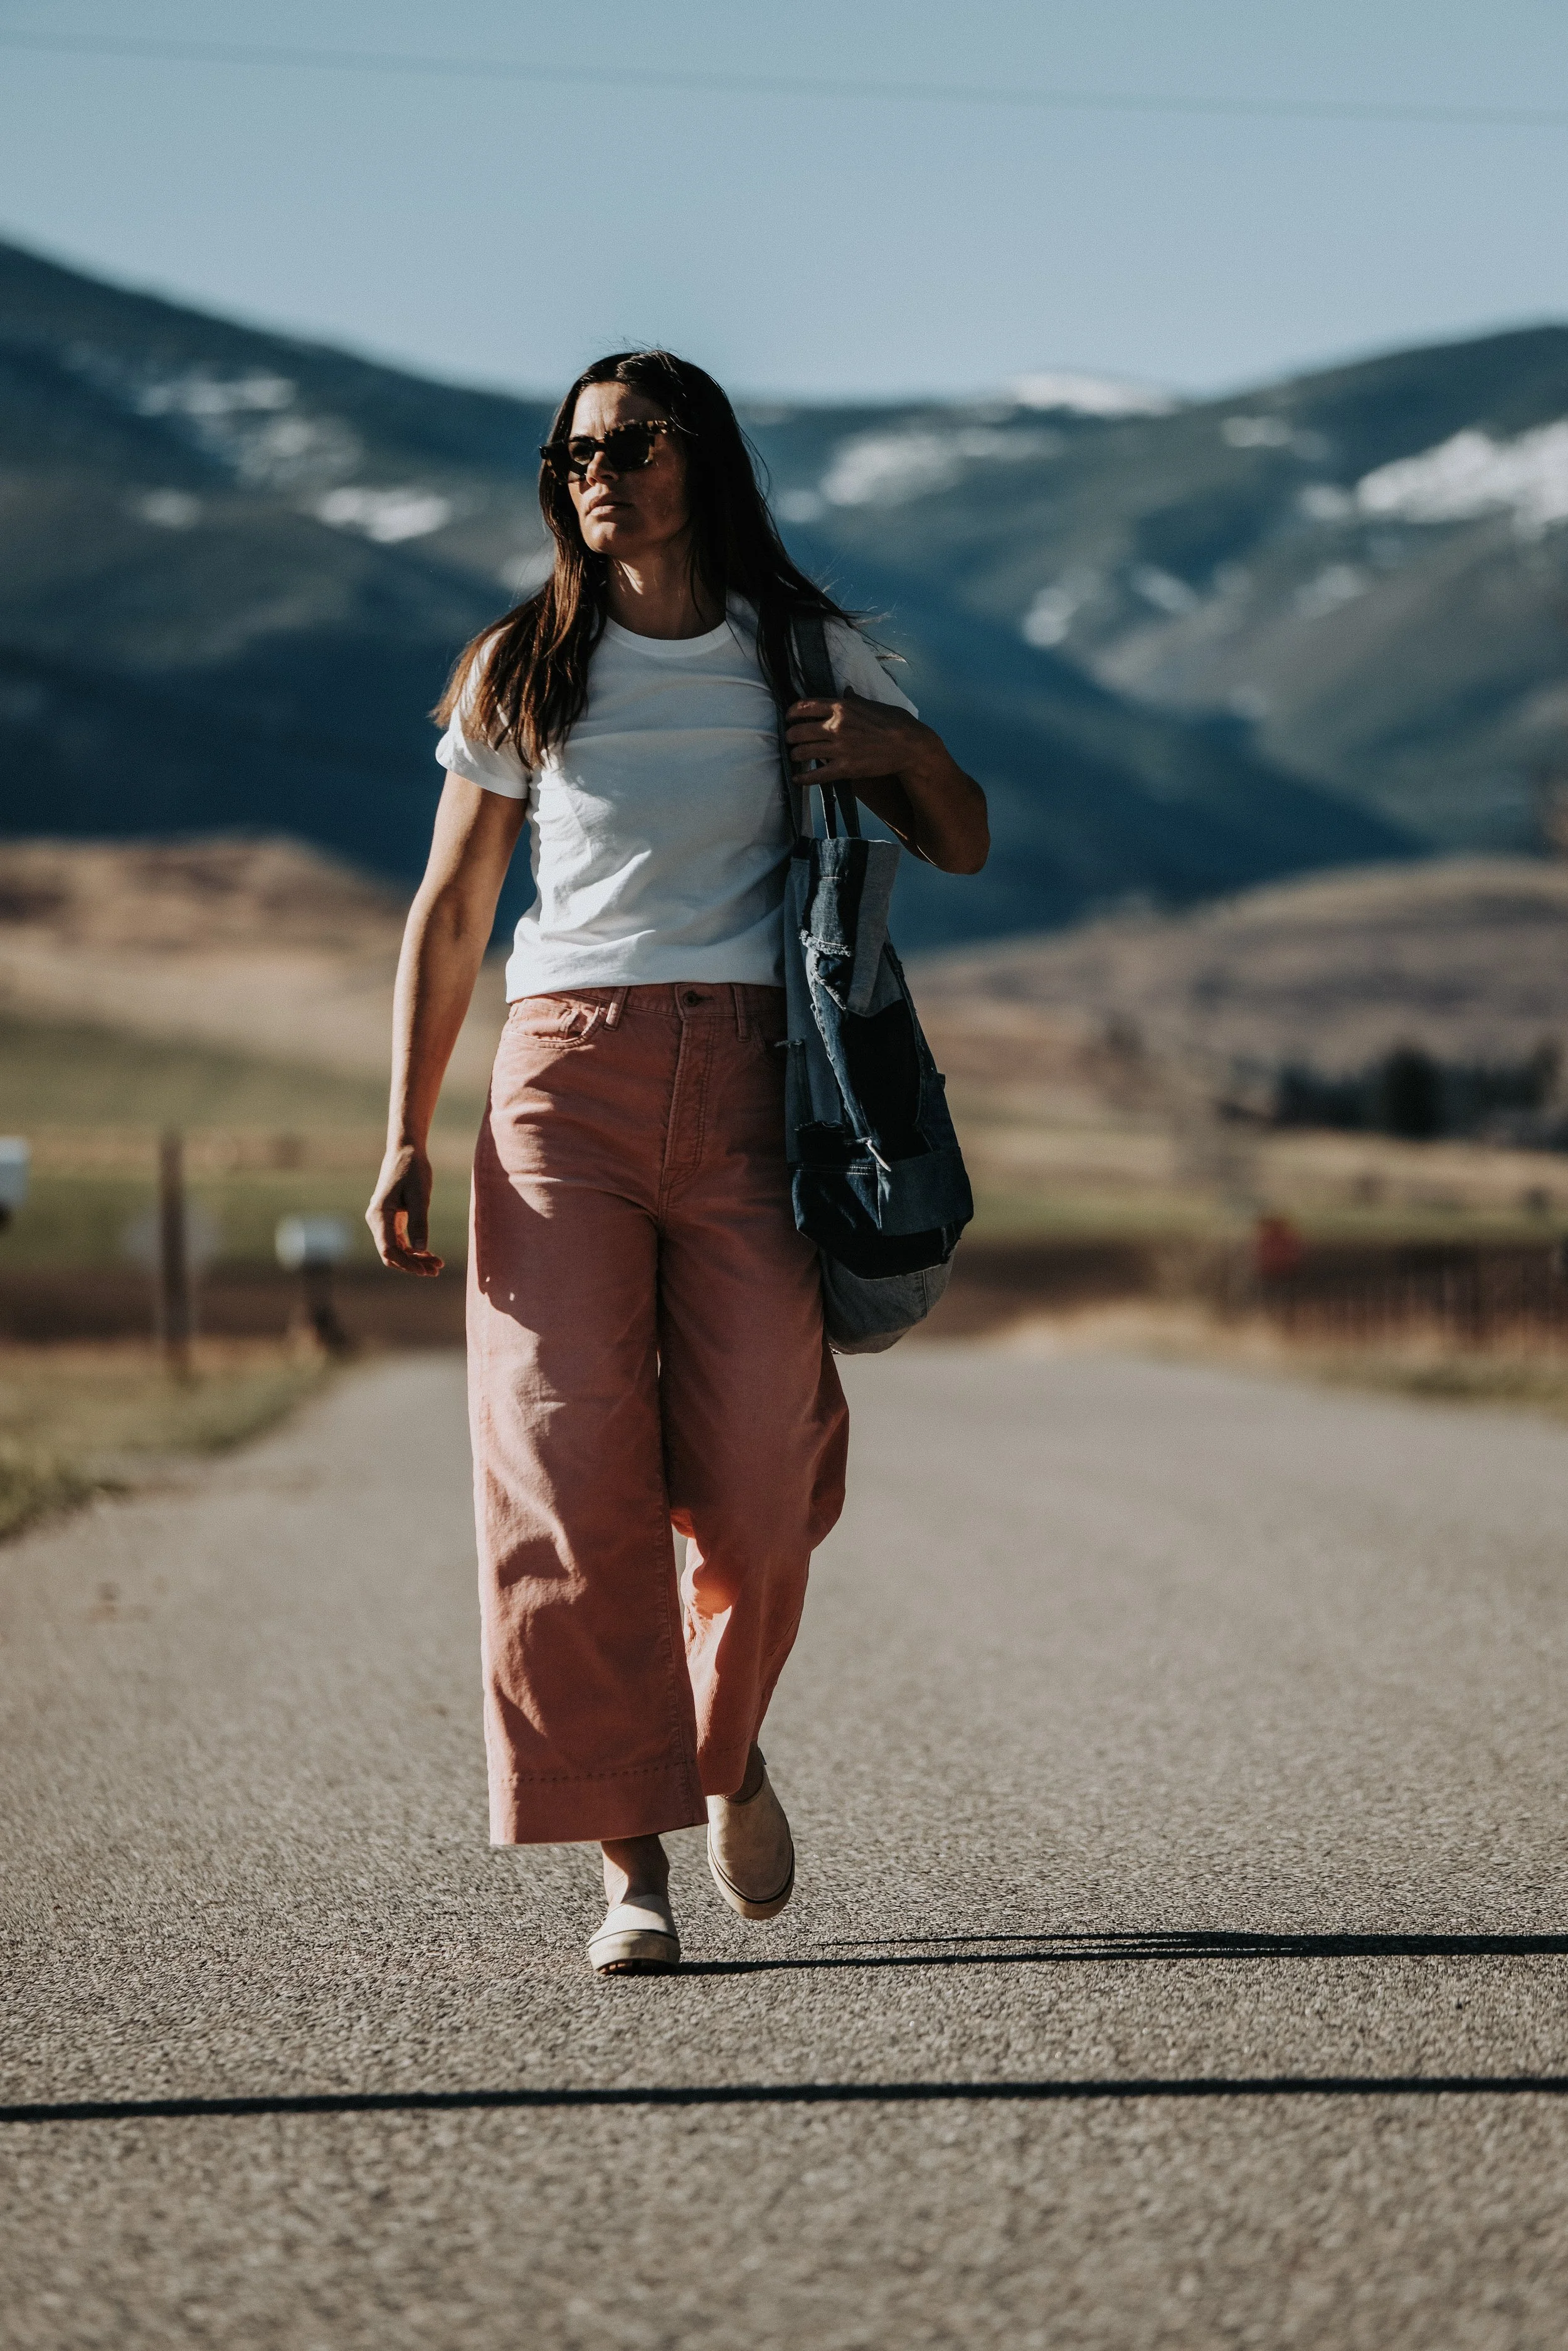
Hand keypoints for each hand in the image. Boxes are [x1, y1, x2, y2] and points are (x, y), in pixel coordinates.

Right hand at [366, 1142, 444, 1276]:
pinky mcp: (390, 1217)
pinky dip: (413, 1248)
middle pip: (391, 1253)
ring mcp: (381, 1219)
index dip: (407, 1264)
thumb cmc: (413, 1169)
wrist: (406, 1150)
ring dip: (414, 1258)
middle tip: (436, 1270)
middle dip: (412, 1264)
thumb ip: (419, 1223)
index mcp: (379, 1215)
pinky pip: (398, 1239)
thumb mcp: (420, 1196)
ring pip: (396, 1248)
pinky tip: (429, 1253)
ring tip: (437, 1264)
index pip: (389, 1250)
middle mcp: (376, 1220)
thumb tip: (421, 1249)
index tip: (426, 1270)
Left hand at [785, 686, 928, 787]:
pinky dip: (804, 778)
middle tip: (790, 740)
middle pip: (798, 731)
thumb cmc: (895, 722)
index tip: (788, 717)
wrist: (910, 746)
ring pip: (803, 753)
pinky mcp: (845, 768)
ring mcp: (839, 748)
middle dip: (790, 736)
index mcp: (842, 707)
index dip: (792, 713)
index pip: (805, 706)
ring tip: (795, 757)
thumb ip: (855, 700)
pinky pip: (817, 775)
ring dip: (795, 756)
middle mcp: (836, 726)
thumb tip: (846, 691)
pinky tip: (797, 779)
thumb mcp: (873, 705)